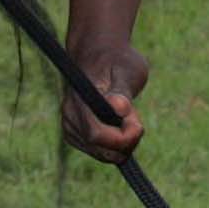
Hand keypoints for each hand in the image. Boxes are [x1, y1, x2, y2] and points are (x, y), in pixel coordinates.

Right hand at [59, 38, 148, 163]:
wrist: (98, 52)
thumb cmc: (116, 59)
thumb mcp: (126, 69)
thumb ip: (122, 91)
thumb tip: (119, 107)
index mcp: (80, 98)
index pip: (96, 135)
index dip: (122, 138)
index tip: (138, 124)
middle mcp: (70, 115)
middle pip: (101, 150)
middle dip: (125, 141)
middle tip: (134, 116)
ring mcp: (69, 125)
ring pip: (102, 154)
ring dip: (122, 144)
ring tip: (126, 116)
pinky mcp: (74, 133)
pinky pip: (100, 152)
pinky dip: (115, 145)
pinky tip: (118, 124)